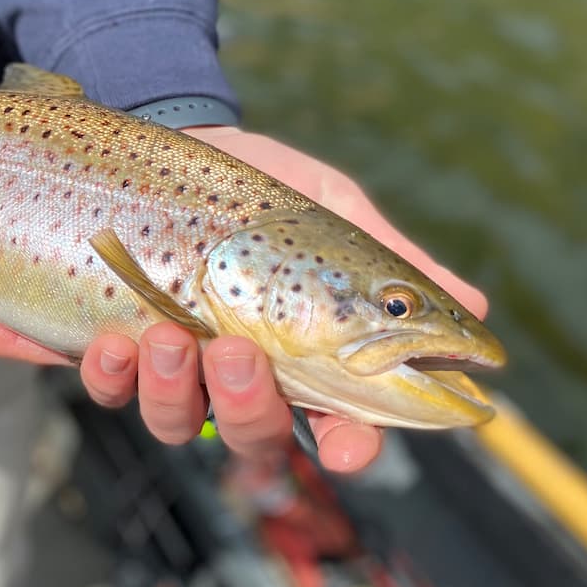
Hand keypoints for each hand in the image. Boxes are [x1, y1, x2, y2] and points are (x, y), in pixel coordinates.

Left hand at [79, 126, 488, 472]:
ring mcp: (174, 368)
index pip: (340, 424)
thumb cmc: (262, 187)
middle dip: (249, 408)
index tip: (347, 447)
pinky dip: (114, 375)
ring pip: (179, 422)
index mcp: (306, 356)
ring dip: (176, 391)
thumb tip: (476, 310)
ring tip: (171, 333)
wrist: (172, 140)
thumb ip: (389, 262)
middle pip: (255, 437)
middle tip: (241, 352)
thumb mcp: (330, 211)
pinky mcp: (114, 347)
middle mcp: (240, 377)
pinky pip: (110, 389)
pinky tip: (118, 338)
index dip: (349, 446)